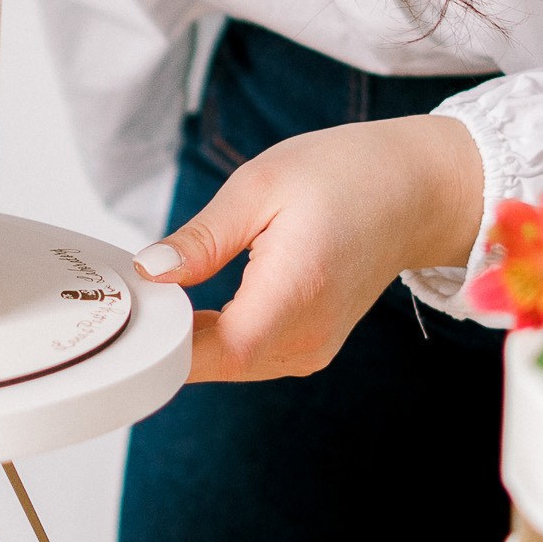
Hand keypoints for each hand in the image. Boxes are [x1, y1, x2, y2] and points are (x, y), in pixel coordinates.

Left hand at [135, 115, 483, 383]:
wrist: (412, 191)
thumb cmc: (343, 176)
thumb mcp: (260, 185)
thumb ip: (202, 239)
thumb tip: (150, 272)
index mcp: (294, 295)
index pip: (205, 353)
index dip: (157, 335)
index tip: (130, 299)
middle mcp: (306, 338)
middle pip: (210, 364)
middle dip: (164, 333)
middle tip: (136, 287)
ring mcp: (311, 351)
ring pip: (226, 365)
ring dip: (188, 336)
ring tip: (165, 288)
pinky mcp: (309, 348)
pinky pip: (247, 356)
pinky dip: (215, 336)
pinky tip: (195, 302)